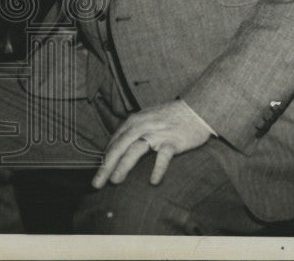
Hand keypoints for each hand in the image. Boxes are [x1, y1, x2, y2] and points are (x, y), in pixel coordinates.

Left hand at [91, 100, 213, 188]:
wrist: (196, 109)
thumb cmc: (169, 117)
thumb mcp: (146, 119)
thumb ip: (132, 132)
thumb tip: (115, 150)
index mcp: (133, 121)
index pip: (114, 142)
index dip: (104, 159)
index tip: (96, 174)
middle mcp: (142, 126)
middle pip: (120, 147)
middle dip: (106, 166)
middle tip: (96, 183)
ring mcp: (157, 133)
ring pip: (136, 149)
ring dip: (124, 165)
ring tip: (115, 180)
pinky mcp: (173, 141)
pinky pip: (164, 156)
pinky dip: (158, 169)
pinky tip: (153, 181)